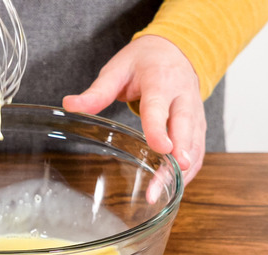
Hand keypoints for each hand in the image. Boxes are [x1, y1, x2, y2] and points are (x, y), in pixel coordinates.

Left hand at [62, 35, 205, 183]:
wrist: (175, 50)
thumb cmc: (143, 62)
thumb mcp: (116, 70)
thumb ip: (97, 92)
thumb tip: (69, 105)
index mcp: (161, 81)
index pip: (159, 108)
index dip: (160, 129)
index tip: (161, 148)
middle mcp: (183, 97)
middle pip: (184, 128)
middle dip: (178, 155)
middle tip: (167, 178)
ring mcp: (195, 112)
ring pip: (194, 143)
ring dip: (183, 169)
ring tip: (163, 192)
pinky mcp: (198, 125)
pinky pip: (198, 149)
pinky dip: (189, 170)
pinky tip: (173, 187)